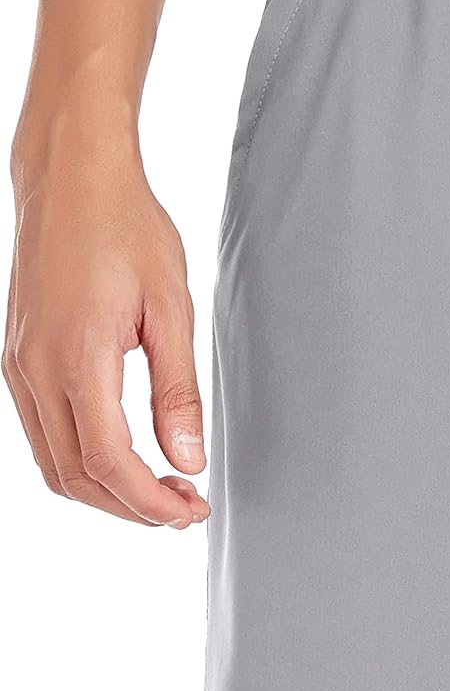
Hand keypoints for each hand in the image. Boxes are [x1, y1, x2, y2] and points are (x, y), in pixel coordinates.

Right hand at [5, 129, 209, 524]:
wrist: (72, 180)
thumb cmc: (126, 230)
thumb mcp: (172, 309)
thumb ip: (178, 390)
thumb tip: (187, 458)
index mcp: (76, 358)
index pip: (107, 461)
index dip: (149, 500)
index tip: (190, 511)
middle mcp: (34, 369)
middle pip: (75, 476)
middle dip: (132, 506)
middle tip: (185, 508)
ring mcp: (18, 366)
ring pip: (54, 462)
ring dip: (106, 490)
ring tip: (163, 489)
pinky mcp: (17, 359)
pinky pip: (43, 433)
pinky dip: (83, 461)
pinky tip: (126, 456)